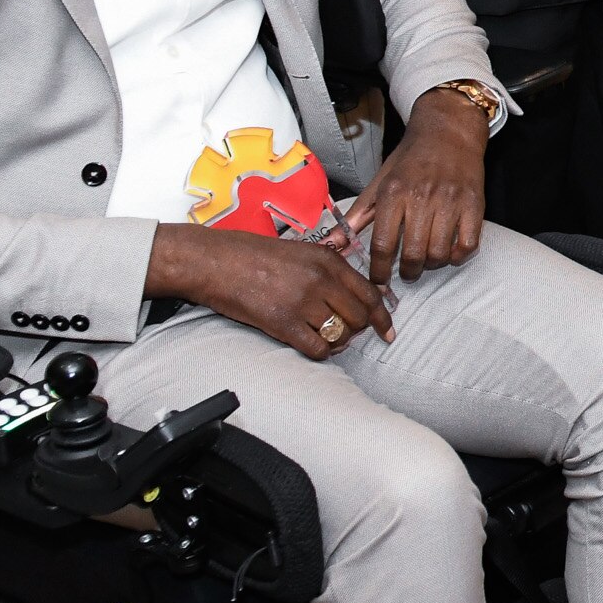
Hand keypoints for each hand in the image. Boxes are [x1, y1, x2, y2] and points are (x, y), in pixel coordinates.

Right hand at [144, 223, 389, 362]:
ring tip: (328, 339)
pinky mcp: (282, 323)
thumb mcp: (299, 250)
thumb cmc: (251, 254)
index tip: (387, 330)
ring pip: (341, 334)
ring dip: (338, 342)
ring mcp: (302, 302)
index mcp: (328, 260)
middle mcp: (320, 280)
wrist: (214, 261)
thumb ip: (327, 268)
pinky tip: (312, 346)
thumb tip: (350, 292)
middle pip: (359, 317)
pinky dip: (320, 352)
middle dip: (358, 330)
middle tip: (348, 335)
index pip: (370, 293)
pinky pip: (317, 348)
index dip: (383, 316)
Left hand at [347, 89, 488, 282]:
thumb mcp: (381, 181)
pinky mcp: (474, 204)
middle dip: (407, 272)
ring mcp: (451, 202)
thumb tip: (334, 243)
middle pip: (413, 253)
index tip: (379, 279)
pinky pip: (467, 244)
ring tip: (426, 259)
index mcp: (394, 192)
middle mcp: (422, 197)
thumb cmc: (412, 157)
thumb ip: (359, 215)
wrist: (449, 131)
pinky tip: (449, 251)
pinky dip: (457, 256)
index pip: (383, 244)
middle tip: (406, 272)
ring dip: (431, 264)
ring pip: (439, 253)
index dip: (379, 270)